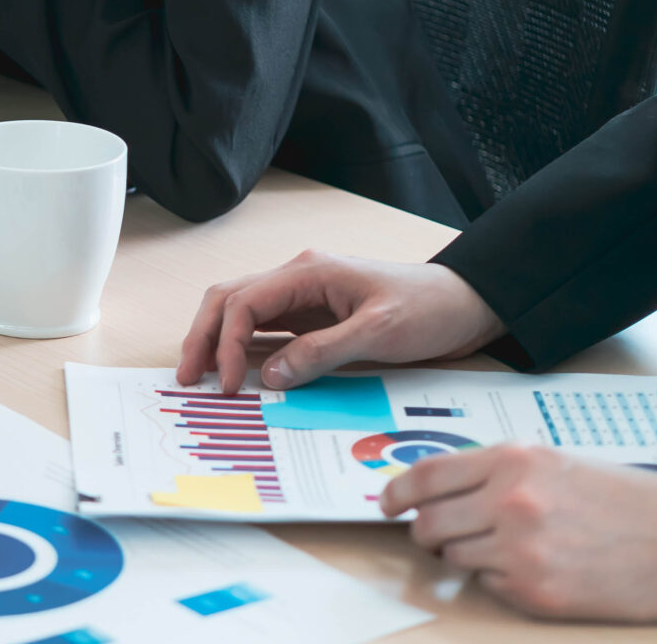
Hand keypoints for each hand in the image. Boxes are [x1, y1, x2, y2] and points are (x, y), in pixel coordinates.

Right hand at [174, 251, 503, 390]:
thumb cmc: (430, 309)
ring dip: (216, 341)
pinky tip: (238, 371)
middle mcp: (298, 279)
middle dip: (202, 337)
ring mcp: (303, 296)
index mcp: (308, 272)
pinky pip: (265, 329)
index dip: (225, 344)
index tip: (228, 384)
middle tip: (188, 377)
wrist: (468, 304)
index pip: (243, 303)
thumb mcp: (378, 333)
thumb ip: (322, 352)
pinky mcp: (313, 316)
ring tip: (202, 375)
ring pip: (240, 312)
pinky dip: (243, 348)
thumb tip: (271, 376)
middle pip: (227, 300)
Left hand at [384, 447, 656, 620]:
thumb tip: (435, 489)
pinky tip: (533, 568)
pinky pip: (487, 585)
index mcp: (514, 461)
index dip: (396, 492)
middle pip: (429, 523)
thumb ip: (494, 472)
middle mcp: (511, 501)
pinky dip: (498, 579)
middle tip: (438, 535)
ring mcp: (521, 549)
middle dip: (426, 532)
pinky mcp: (536, 591)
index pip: (426, 476)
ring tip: (502, 549)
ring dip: (464, 556)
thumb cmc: (625, 500)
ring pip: (453, 558)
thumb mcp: (554, 464)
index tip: (386, 503)